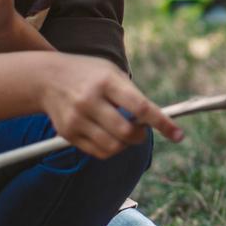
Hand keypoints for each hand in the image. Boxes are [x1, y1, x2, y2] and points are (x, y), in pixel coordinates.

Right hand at [35, 55, 183, 157]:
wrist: (47, 78)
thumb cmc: (89, 74)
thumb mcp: (112, 72)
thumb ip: (133, 95)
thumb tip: (155, 122)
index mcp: (107, 81)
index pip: (141, 107)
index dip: (162, 123)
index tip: (178, 135)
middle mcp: (90, 100)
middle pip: (127, 132)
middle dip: (140, 135)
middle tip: (140, 129)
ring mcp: (77, 118)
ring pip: (113, 147)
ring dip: (125, 144)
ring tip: (123, 132)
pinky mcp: (67, 133)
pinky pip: (98, 152)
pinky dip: (110, 149)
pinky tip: (108, 135)